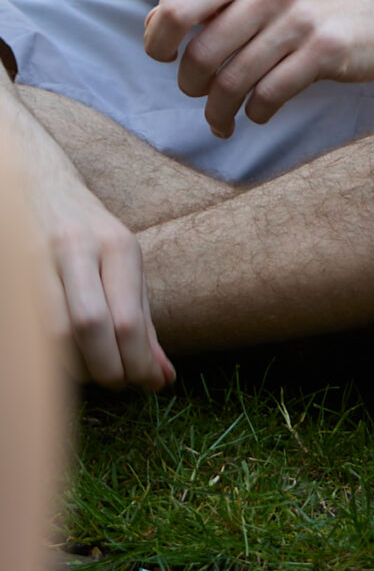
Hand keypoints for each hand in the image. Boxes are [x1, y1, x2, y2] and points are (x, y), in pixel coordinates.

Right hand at [30, 167, 172, 389]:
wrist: (39, 185)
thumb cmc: (89, 233)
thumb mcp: (124, 263)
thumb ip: (143, 319)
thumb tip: (162, 377)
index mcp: (115, 245)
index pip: (127, 320)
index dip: (136, 364)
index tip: (145, 385)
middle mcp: (76, 249)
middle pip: (89, 327)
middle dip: (106, 369)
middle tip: (118, 383)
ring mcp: (36, 260)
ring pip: (52, 335)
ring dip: (75, 368)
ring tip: (91, 370)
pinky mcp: (11, 276)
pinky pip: (29, 332)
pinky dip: (47, 357)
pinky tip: (61, 359)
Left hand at [143, 0, 373, 137]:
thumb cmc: (300, 11)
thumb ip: (202, 2)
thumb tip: (154, 22)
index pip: (178, 9)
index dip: (160, 43)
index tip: (169, 58)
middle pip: (201, 55)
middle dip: (192, 87)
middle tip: (201, 94)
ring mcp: (302, 18)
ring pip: (233, 82)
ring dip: (219, 112)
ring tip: (222, 121)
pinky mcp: (327, 49)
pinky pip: (269, 95)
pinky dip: (255, 114)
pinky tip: (258, 113)